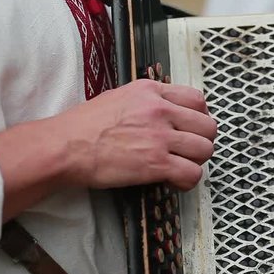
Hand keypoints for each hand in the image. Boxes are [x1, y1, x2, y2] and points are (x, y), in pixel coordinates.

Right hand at [0, 79, 215, 220]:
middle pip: (207, 125)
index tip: (189, 130)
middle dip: (200, 141)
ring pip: (205, 149)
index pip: (197, 99)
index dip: (198, 118)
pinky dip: (187, 181)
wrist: (65, 147)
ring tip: (178, 167)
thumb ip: (145, 102)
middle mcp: (159, 110)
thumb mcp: (117, 98)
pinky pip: (192, 173)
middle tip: (185, 152)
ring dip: (195, 162)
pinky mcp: (156, 163)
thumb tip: (162, 113)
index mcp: (150, 91)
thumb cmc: (82, 127)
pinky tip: (172, 181)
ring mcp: (159, 136)